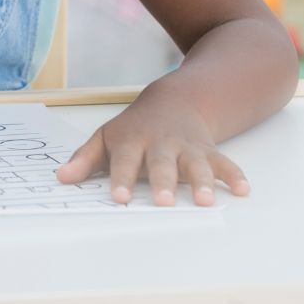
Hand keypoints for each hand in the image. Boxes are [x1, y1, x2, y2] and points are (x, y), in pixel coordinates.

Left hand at [57, 88, 250, 205]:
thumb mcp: (106, 138)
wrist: (173, 101)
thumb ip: (85, 160)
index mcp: (132, 142)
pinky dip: (234, 175)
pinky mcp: (209, 151)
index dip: (122, 179)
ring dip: (202, 181)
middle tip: (163, 202)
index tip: (119, 197)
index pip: (124, 161)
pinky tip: (242, 189)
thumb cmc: (134, 128)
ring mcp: (187, 147)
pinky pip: (224, 162)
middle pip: (162, 164)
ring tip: (205, 200)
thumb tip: (60, 178)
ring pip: (196, 164)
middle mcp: (161, 144)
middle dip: (163, 182)